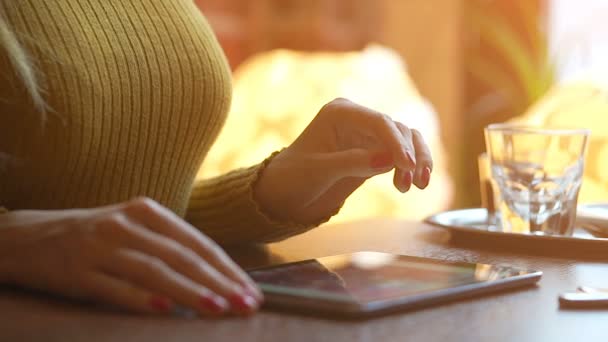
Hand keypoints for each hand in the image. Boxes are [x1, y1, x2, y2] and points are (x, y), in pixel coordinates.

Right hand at [0, 197, 262, 315]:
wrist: (29, 237)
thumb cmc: (95, 236)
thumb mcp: (134, 230)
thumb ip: (170, 247)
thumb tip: (218, 278)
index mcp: (147, 211)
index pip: (197, 243)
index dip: (227, 269)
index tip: (251, 291)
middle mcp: (126, 225)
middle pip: (182, 256)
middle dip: (219, 282)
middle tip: (246, 305)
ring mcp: (100, 247)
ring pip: (154, 270)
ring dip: (189, 291)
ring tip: (217, 309)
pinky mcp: (77, 271)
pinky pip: (114, 287)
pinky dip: (141, 299)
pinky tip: (165, 310)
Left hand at [254, 98, 432, 223]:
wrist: (284, 197)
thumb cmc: (293, 178)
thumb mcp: (319, 171)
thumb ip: (353, 162)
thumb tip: (389, 160)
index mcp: (339, 113)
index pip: (378, 121)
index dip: (397, 143)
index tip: (408, 166)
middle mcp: (357, 119)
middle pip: (398, 129)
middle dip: (410, 154)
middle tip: (414, 183)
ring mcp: (367, 136)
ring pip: (406, 140)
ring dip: (417, 160)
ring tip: (417, 187)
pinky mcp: (374, 154)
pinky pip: (402, 155)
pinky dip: (411, 168)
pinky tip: (410, 186)